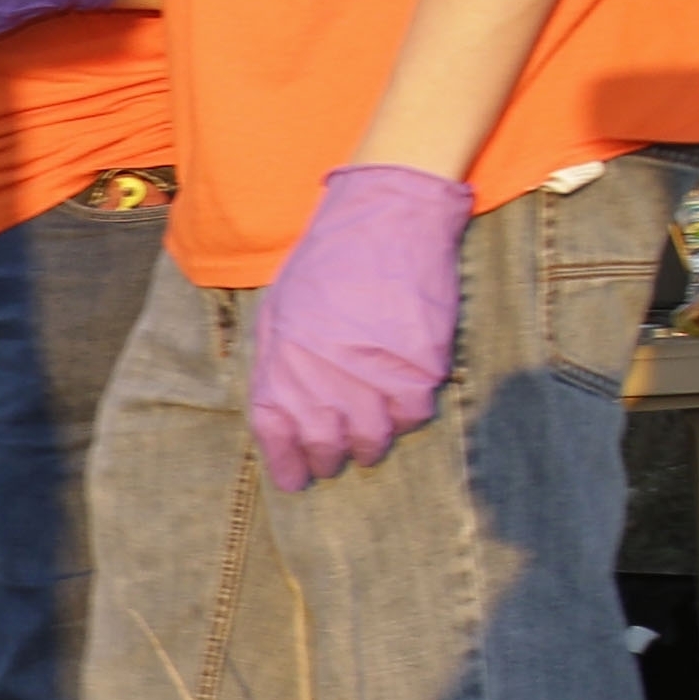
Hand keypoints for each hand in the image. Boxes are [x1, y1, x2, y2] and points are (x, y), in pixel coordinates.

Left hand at [244, 164, 476, 492]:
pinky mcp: (420, 368)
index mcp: (282, 365)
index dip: (287, 465)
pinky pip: (414, 415)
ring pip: (374, 440)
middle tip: (335, 459)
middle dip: (330, 459)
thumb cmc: (327, 262)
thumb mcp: (281, 310)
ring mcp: (374, 377)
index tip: (295, 480)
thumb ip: (278, 363)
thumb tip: (282, 413)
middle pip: (328, 448)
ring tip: (370, 435)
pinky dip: (408, 414)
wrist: (385, 219)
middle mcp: (325, 380)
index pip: (278, 437)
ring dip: (371, 443)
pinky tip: (401, 399)